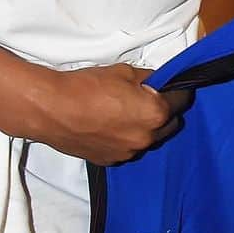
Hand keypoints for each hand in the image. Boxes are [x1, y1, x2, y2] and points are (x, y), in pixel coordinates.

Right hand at [21, 63, 192, 164]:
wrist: (52, 108)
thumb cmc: (89, 87)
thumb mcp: (126, 72)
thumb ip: (148, 80)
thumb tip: (158, 82)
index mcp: (154, 114)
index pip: (181, 101)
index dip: (178, 90)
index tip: (173, 85)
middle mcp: (145, 138)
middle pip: (169, 124)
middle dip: (165, 111)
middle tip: (150, 97)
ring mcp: (127, 153)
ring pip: (148, 138)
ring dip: (145, 127)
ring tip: (126, 111)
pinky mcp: (109, 160)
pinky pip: (127, 148)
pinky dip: (126, 137)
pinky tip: (111, 125)